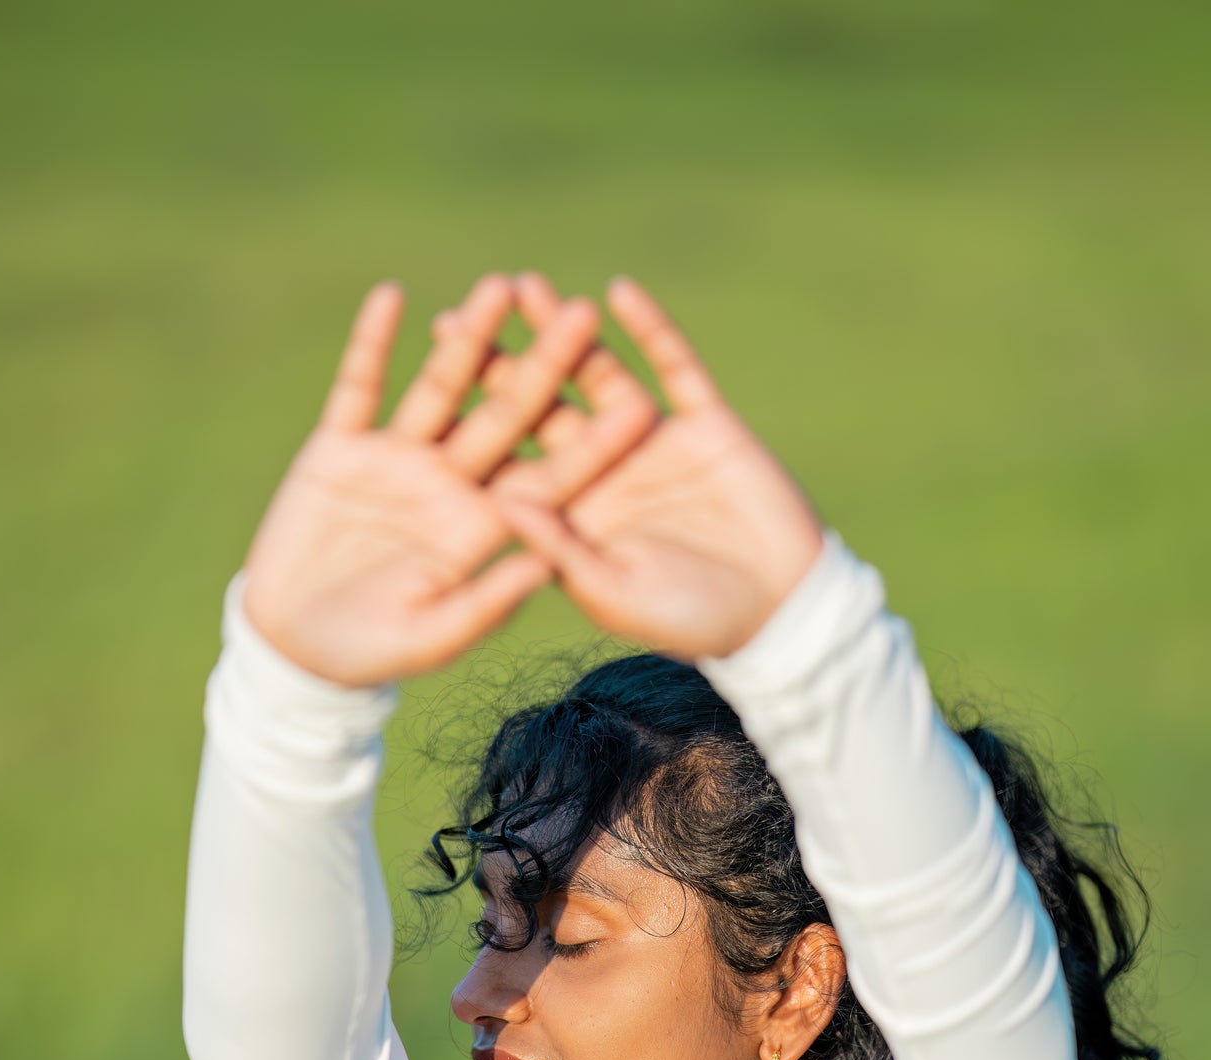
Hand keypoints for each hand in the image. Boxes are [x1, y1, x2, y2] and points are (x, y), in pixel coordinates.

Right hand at [238, 275, 656, 686]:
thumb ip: (488, 599)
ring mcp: (396, 460)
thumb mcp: (433, 635)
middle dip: (543, 365)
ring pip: (442, 386)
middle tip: (582, 314)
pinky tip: (391, 296)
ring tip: (500, 285)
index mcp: (482, 527)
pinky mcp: (342, 448)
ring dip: (469, 337)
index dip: (592, 442)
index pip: (548, 476)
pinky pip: (360, 386)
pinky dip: (372, 343)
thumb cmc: (371, 653)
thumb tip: (545, 563)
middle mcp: (448, 484)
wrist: (295, 645)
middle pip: (506, 414)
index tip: (637, 404)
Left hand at [456, 273, 826, 660]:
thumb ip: (559, 548)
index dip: (472, 427)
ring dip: (563, 334)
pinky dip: (649, 330)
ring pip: (599, 377)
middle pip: (543, 410)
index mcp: (575, 517)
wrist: (782, 611)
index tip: (428, 387)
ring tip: (524, 287)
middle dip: (502, 365)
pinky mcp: (704, 424)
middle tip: (454, 320)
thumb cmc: (692, 621)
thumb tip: (501, 501)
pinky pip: (672, 367)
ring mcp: (653, 445)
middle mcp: (605, 474)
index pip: (514, 463)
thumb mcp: (614, 592)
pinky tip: (617, 291)